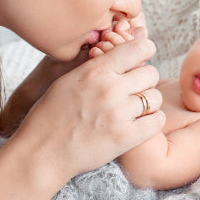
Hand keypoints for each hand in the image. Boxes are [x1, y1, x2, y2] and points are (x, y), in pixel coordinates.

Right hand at [10, 38, 163, 180]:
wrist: (41, 152)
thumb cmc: (52, 113)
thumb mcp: (70, 79)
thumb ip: (99, 66)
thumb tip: (123, 54)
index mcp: (96, 70)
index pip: (139, 48)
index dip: (146, 50)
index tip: (144, 57)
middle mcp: (110, 89)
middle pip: (151, 73)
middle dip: (146, 79)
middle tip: (135, 88)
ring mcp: (119, 114)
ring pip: (156, 98)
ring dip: (149, 102)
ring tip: (136, 108)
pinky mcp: (125, 137)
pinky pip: (157, 121)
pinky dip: (153, 120)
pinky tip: (141, 122)